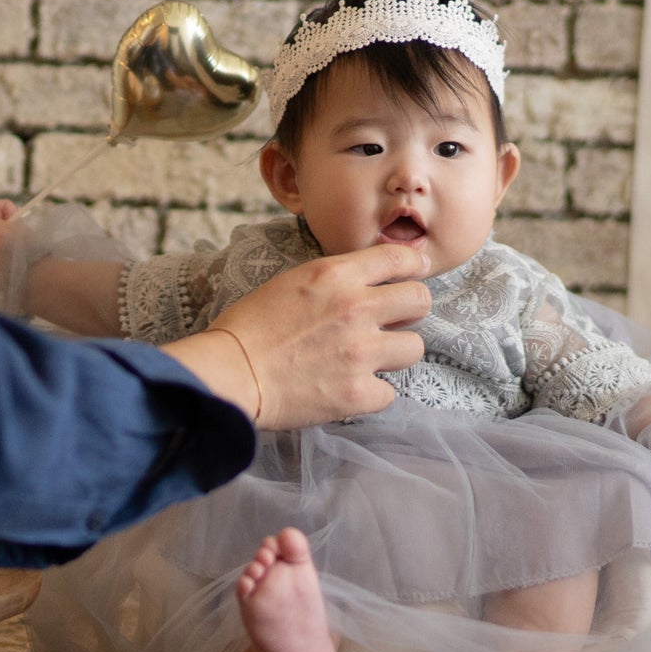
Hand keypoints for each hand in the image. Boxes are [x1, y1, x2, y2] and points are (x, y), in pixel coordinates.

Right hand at [169, 243, 430, 428]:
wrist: (230, 374)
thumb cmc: (249, 326)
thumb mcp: (292, 282)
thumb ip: (335, 280)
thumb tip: (369, 284)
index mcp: (336, 275)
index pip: (400, 258)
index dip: (412, 266)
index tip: (412, 274)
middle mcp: (356, 309)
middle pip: (420, 300)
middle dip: (409, 310)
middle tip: (391, 321)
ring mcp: (361, 353)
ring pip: (414, 348)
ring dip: (394, 353)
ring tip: (367, 358)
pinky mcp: (358, 393)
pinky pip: (390, 392)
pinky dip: (371, 392)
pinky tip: (348, 388)